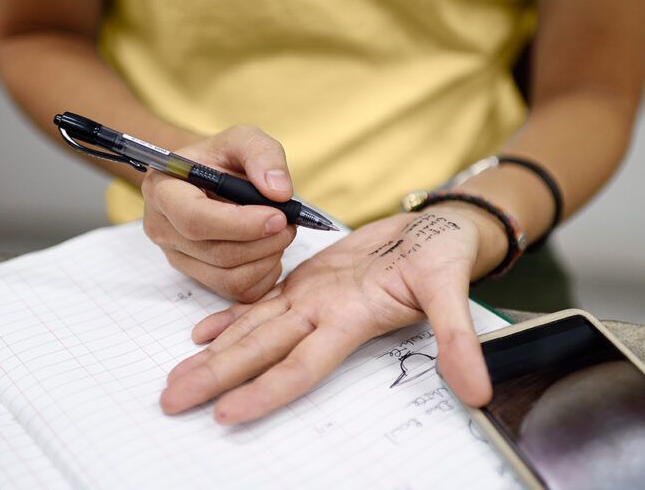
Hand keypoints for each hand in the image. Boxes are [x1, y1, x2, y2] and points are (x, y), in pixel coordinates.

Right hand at [142, 125, 296, 302]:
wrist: (211, 177)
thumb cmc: (222, 158)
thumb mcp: (243, 139)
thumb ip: (262, 154)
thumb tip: (280, 192)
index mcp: (163, 191)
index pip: (196, 220)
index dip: (242, 224)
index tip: (278, 216)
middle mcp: (163, 229)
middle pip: (217, 253)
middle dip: (264, 242)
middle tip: (289, 223)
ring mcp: (178, 258)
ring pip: (229, 278)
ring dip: (267, 259)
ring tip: (281, 233)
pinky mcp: (197, 277)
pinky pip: (237, 292)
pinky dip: (264, 275)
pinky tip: (269, 250)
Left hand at [160, 204, 507, 423]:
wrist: (442, 231)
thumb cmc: (447, 255)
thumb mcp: (453, 288)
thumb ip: (458, 338)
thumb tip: (475, 391)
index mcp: (352, 320)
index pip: (302, 366)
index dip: (266, 390)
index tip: (226, 413)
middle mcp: (324, 316)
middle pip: (261, 352)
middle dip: (215, 377)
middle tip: (169, 402)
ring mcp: (314, 300)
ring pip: (255, 330)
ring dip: (215, 355)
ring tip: (176, 378)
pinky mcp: (312, 281)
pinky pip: (264, 302)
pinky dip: (232, 317)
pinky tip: (202, 333)